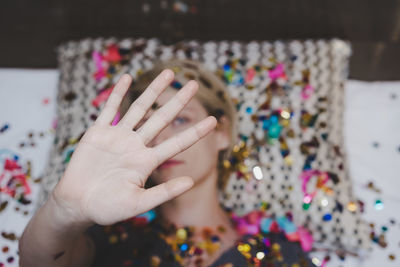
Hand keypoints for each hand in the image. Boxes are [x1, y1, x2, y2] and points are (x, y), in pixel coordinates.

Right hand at [51, 70, 216, 225]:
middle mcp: (136, 145)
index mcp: (147, 162)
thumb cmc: (107, 208)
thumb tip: (191, 182)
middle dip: (178, 101)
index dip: (195, 131)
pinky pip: (110, 109)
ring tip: (169, 73)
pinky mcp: (98, 132)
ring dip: (153, 90)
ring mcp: (118, 137)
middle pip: (162, 118)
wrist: (77, 204)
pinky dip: (118, 93)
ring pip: (139, 108)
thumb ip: (164, 193)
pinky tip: (128, 78)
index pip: (177, 143)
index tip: (214, 120)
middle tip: (194, 84)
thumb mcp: (138, 204)